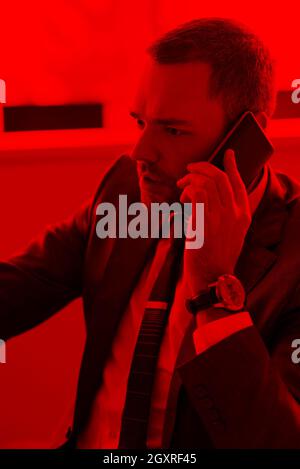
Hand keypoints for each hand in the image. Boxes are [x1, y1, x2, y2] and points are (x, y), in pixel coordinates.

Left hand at [177, 149, 250, 296]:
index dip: (233, 165)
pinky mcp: (205, 222)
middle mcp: (234, 213)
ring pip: (206, 182)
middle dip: (202, 168)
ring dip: (191, 179)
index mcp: (243, 215)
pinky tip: (183, 199)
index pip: (240, 183)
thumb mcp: (230, 234)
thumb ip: (225, 214)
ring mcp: (221, 217)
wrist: (212, 276)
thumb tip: (205, 196)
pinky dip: (187, 191)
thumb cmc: (216, 256)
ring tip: (182, 187)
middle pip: (219, 177)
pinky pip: (196, 194)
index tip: (228, 153)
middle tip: (189, 169)